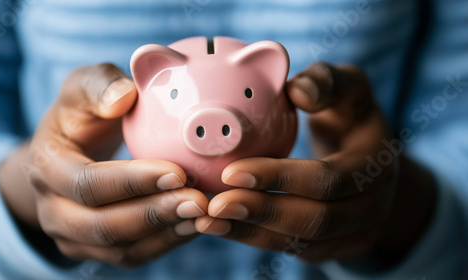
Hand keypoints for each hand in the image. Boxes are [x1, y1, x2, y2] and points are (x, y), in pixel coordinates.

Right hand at [0, 63, 207, 266]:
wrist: (69, 150)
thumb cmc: (82, 114)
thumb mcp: (83, 88)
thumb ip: (100, 85)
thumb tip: (123, 97)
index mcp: (47, 166)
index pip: (86, 184)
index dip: (132, 182)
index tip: (178, 172)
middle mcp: (52, 209)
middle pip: (101, 226)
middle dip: (153, 215)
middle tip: (198, 202)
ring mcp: (71, 235)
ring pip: (118, 250)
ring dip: (163, 234)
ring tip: (202, 215)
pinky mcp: (93, 249)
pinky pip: (130, 256)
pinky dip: (164, 244)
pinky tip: (194, 226)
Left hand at [195, 63, 435, 264]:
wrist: (371, 159)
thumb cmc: (350, 115)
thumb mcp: (350, 88)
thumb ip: (327, 81)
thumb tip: (298, 92)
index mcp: (375, 164)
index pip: (327, 179)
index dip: (280, 178)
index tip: (231, 171)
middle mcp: (372, 205)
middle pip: (316, 221)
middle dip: (262, 213)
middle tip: (215, 205)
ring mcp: (355, 230)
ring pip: (302, 243)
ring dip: (252, 234)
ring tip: (208, 221)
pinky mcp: (335, 244)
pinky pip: (295, 250)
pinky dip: (257, 239)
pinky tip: (223, 227)